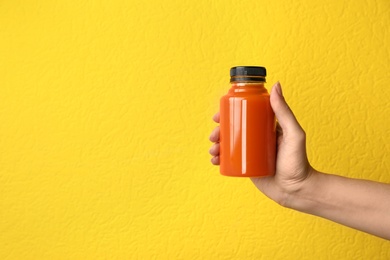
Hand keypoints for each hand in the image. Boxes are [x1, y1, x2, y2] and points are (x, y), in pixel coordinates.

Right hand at [209, 82, 315, 206]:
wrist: (297, 191)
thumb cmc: (298, 162)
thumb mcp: (293, 134)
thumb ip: (284, 112)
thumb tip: (276, 85)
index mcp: (265, 127)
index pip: (244, 115)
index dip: (228, 114)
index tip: (218, 116)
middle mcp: (257, 138)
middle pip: (233, 130)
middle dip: (218, 132)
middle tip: (213, 136)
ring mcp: (251, 152)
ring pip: (229, 145)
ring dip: (216, 145)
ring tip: (214, 150)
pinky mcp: (247, 166)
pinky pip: (230, 160)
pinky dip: (219, 159)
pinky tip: (215, 160)